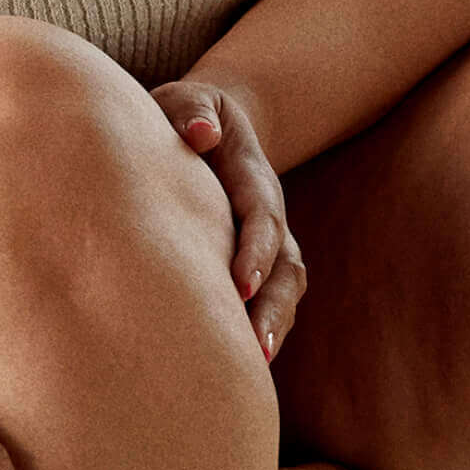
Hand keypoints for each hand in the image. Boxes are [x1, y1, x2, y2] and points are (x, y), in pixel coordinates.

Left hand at [149, 78, 306, 364]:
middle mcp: (267, 216)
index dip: (256, 250)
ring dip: (274, 328)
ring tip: (253, 369)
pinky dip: (259, 333)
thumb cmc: (186, 116)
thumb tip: (201, 134)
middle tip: (255, 344)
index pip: (261, 217)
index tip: (240, 283)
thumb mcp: (185, 99)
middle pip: (285, 267)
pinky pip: (266, 304)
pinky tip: (237, 368)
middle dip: (273, 306)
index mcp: (252, 177)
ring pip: (284, 291)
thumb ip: (192, 111)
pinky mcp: (253, 266)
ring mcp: (265, 245)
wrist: (208, 126)